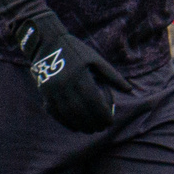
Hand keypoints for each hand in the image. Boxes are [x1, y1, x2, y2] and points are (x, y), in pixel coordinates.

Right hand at [12, 12, 133, 133]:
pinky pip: (54, 112)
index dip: (102, 114)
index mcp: (80, 77)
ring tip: (90, 130)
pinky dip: (64, 122)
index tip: (110, 122)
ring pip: (67, 114)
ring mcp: (52, 90)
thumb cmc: (76, 51)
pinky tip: (74, 127)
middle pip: (80, 111)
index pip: (93, 102)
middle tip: (101, 129)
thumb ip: (113, 76)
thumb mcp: (96, 60)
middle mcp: (64, 85)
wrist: (46, 43)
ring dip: (79, 125)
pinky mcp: (44, 93)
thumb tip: (129, 90)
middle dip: (92, 122)